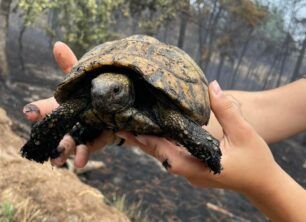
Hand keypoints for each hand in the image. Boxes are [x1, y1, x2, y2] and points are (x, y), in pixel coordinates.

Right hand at [23, 42, 113, 167]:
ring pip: (66, 145)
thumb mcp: (82, 82)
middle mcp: (66, 123)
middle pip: (54, 131)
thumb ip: (70, 66)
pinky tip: (80, 163)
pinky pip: (86, 150)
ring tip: (58, 159)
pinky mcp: (91, 143)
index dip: (37, 110)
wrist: (112, 109)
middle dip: (50, 137)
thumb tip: (58, 44)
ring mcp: (77, 135)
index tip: (29, 112)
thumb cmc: (91, 94)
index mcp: (61, 107)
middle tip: (45, 143)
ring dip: (62, 152)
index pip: (45, 108)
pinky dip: (82, 156)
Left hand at [116, 81, 279, 192]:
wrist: (263, 183)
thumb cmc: (256, 161)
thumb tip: (211, 86)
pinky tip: (155, 133)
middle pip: (161, 156)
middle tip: (121, 126)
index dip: (148, 142)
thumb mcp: (244, 133)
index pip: (167, 155)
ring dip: (150, 142)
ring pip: (165, 156)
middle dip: (142, 141)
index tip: (130, 130)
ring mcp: (191, 172)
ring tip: (132, 127)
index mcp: (200, 167)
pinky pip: (173, 156)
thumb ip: (227, 109)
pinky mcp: (194, 168)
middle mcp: (191, 173)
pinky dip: (163, 144)